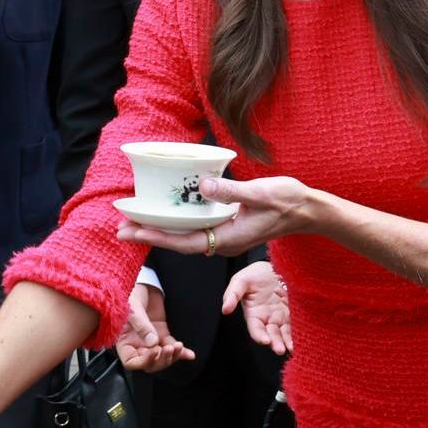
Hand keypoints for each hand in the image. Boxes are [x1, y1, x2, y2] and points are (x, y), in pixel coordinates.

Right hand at [116, 281, 189, 371]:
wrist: (142, 284)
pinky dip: (182, 352)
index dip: (143, 362)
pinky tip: (189, 354)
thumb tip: (153, 343)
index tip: (154, 352)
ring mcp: (151, 340)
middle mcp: (137, 344)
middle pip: (149, 363)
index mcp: (125, 341)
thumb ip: (142, 326)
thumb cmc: (130, 295)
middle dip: (161, 359)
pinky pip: (171, 346)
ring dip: (172, 356)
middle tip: (169, 349)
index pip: (132, 361)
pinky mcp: (162, 333)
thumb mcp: (133, 309)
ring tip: (178, 347)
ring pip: (162, 357)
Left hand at [118, 175, 316, 257]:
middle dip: (149, 236)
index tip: (132, 231)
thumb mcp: (259, 193)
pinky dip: (177, 222)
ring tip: (134, 222)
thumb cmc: (287, 201)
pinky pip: (196, 227)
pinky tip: (164, 213)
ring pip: (185, 236)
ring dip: (160, 229)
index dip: (155, 237)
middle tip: (119, 228)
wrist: (307, 209)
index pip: (183, 242)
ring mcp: (224, 235)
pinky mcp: (227, 226)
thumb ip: (230, 191)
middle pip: (178, 242)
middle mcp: (222, 241)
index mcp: (227, 238)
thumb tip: (202, 185)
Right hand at [223, 260, 291, 354]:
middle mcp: (268, 318)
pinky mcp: (294, 313)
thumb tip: (225, 310)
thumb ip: (232, 294)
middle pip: (271, 335)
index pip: (255, 329)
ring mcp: (282, 317)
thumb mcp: (241, 280)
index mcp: (254, 313)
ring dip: (287, 342)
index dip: (259, 336)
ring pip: (284, 333)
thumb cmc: (255, 273)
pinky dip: (299, 334)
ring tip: (292, 348)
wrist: (275, 264)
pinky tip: (303, 339)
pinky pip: (296, 325)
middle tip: (280, 349)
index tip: (265, 340)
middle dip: (275, 343)